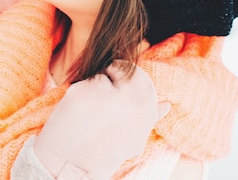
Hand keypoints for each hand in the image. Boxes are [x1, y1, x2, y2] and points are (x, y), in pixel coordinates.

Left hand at [33, 62, 169, 179]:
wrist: (71, 167)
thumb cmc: (103, 152)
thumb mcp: (133, 139)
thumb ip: (150, 117)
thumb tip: (166, 104)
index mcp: (145, 112)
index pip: (140, 78)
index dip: (128, 79)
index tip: (118, 84)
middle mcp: (127, 102)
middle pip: (123, 71)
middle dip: (114, 75)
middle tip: (102, 93)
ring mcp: (103, 97)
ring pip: (102, 76)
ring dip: (96, 86)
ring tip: (90, 110)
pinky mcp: (80, 93)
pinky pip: (83, 82)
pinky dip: (79, 91)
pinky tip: (78, 110)